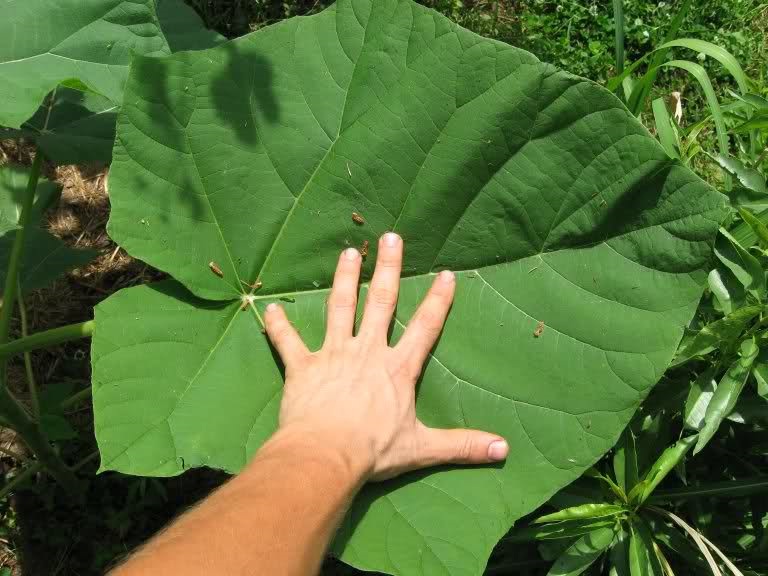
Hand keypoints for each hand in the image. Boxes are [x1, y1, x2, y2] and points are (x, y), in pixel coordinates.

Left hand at [264, 232, 507, 480]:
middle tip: (390, 238)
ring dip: (345, 280)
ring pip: (339, 309)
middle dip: (388, 269)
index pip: (425, 327)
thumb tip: (503, 450)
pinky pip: (288, 343)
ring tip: (348, 253)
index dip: (438, 301)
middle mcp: (367, 352)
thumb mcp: (423, 448)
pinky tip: (269, 310)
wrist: (326, 455)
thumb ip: (462, 445)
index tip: (446, 273)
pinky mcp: (303, 367)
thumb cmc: (374, 450)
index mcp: (398, 368)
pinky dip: (279, 327)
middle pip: (381, 303)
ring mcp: (333, 355)